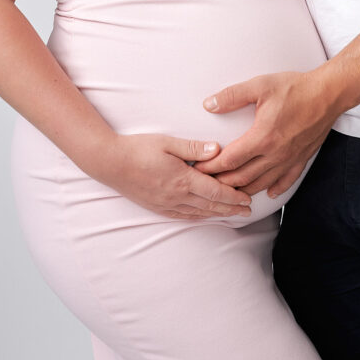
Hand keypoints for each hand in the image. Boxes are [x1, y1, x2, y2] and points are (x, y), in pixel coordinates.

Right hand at [96, 133, 252, 220]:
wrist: (110, 163)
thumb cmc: (139, 148)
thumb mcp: (168, 142)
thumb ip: (194, 147)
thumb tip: (217, 149)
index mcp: (182, 180)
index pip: (215, 191)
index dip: (233, 197)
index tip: (248, 199)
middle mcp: (176, 196)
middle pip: (210, 205)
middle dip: (231, 209)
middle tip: (248, 211)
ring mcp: (166, 204)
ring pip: (198, 213)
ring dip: (218, 214)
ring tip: (233, 215)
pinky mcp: (158, 207)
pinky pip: (183, 216)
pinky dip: (199, 217)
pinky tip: (205, 216)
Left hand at [198, 70, 337, 197]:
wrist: (329, 94)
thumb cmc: (296, 88)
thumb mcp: (260, 85)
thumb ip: (232, 95)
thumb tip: (208, 104)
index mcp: (262, 137)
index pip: (229, 160)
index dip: (210, 167)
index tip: (197, 169)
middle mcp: (275, 154)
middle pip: (242, 177)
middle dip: (221, 182)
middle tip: (206, 183)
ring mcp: (289, 159)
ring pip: (261, 184)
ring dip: (242, 189)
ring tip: (228, 191)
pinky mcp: (301, 159)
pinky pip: (286, 181)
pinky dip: (274, 188)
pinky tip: (267, 191)